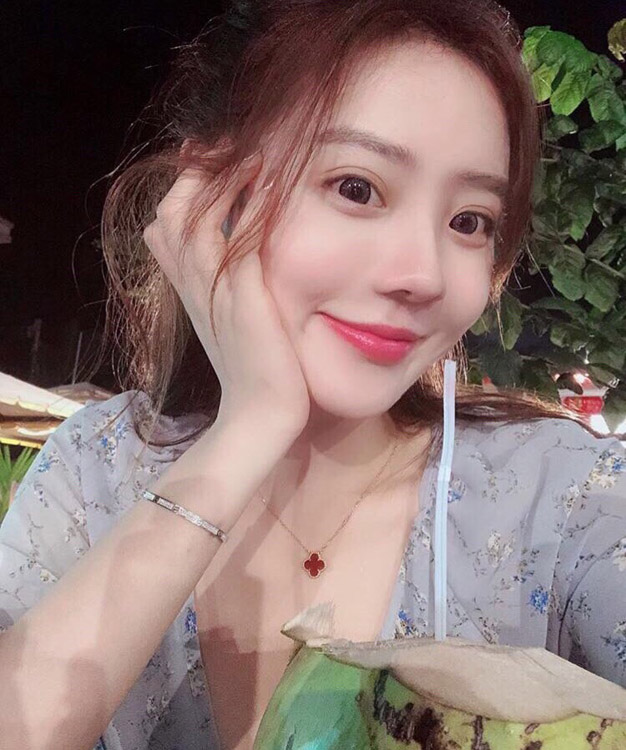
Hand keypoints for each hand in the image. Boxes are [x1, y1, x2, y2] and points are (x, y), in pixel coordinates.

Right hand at [142, 148, 310, 436]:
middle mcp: (193, 284)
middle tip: (220, 146)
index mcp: (189, 289)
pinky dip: (246, 199)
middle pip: (173, 212)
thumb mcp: (234, 325)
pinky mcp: (242, 293)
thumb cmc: (256, 369)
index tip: (206, 160)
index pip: (167, 226)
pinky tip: (265, 174)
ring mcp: (213, 287)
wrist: (261, 412)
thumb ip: (226, 289)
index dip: (182, 189)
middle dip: (194, 173)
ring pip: (195, 214)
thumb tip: (235, 256)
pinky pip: (236, 233)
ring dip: (218, 176)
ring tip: (245, 148)